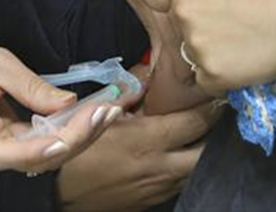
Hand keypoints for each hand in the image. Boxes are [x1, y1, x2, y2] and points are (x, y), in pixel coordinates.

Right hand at [0, 40, 129, 173]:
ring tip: (108, 111)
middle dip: (76, 138)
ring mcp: (2, 148)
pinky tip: (91, 114)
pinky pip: (45, 142)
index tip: (70, 134)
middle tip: (108, 111)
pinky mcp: (14, 141)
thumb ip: (30, 86)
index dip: (38, 150)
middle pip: (35, 159)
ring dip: (79, 135)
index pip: (4, 155)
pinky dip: (69, 129)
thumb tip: (68, 104)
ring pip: (46, 154)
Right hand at [58, 95, 218, 211]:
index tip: (217, 94)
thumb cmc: (76, 150)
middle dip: (216, 132)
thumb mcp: (97, 114)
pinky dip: (186, 169)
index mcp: (149, 140)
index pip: (197, 122)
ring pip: (198, 170)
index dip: (212, 106)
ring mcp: (160, 188)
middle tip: (216, 115)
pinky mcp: (153, 202)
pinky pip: (180, 184)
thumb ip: (127, 95)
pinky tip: (178, 157)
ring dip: (202, 152)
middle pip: (209, 151)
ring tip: (200, 135)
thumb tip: (147, 76)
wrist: (59, 192)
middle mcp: (162, 167)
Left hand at [145, 0, 275, 93]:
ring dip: (214, 51)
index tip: (198, 1)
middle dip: (200, 25)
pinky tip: (249, 62)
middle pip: (180, 25)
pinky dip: (226, 76)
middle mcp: (184, 11)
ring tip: (248, 42)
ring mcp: (198, 45)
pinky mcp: (216, 75)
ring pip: (195, 54)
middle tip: (233, 22)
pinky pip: (210, 80)